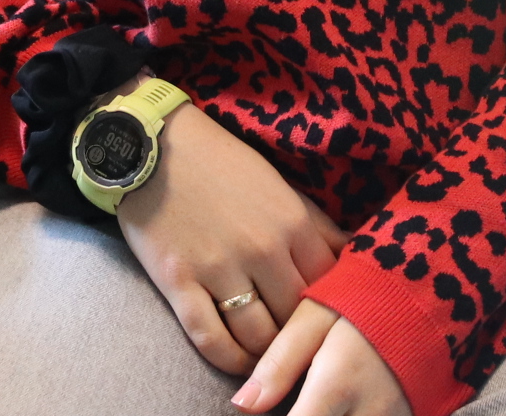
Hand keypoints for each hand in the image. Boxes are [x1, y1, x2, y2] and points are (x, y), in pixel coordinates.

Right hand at [113, 94, 347, 372]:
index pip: (330, 285)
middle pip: (297, 316)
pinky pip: (211, 338)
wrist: (152, 144)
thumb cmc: (220, 162)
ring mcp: (220, 267)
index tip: (326, 318)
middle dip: (301, 334)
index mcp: (292, 222)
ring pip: (260, 335)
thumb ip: (315, 224)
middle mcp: (262, 248)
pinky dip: (230, 358)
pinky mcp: (180, 281)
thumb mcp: (279, 184)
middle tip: (298, 342)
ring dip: (267, 351)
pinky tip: (238, 361)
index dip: (332, 307)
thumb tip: (353, 254)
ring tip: (269, 354)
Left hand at [232, 301, 407, 415]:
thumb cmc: (369, 295)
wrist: (437, 288)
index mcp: (336, 387)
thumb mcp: (317, 315)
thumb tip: (243, 404)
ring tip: (318, 399)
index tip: (266, 414)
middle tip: (300, 399)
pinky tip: (343, 402)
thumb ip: (280, 361)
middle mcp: (368, 413)